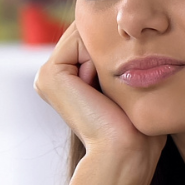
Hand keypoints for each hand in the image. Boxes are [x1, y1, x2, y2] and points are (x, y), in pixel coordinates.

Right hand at [34, 24, 165, 181]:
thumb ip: (123, 60)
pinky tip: (99, 87)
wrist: (124, 152)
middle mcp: (54, 75)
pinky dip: (99, 57)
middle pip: (90, 32)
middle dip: (111, 47)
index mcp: (69, 78)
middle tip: (116, 89)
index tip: (128, 83)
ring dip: (107, 53)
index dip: (118, 47)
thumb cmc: (137, 127)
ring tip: (108, 91)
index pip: (96, 37)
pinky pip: (80, 39)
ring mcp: (47, 75)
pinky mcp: (49, 75)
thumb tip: (133, 35)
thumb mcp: (130, 86)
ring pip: (86, 33)